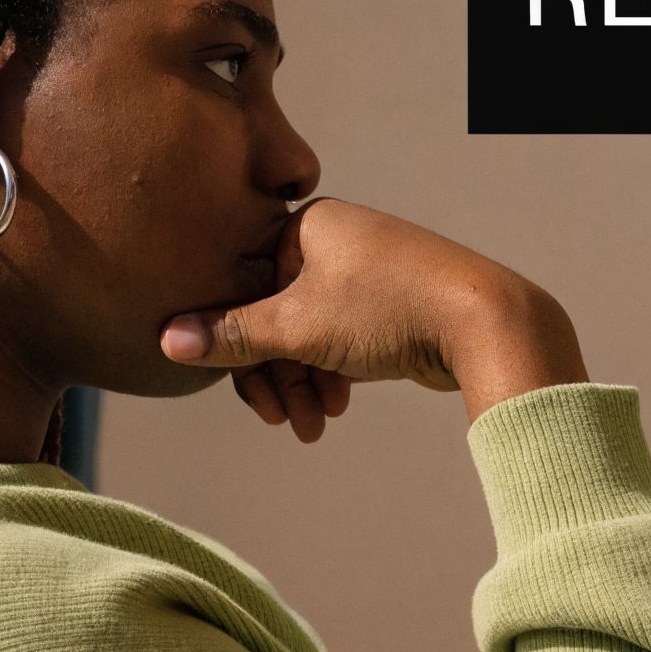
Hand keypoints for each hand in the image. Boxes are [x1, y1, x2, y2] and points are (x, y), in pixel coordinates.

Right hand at [159, 197, 589, 438]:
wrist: (484, 322)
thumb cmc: (390, 309)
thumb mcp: (298, 326)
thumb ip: (230, 335)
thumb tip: (166, 340)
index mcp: (305, 225)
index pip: (241, 286)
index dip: (233, 344)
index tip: (244, 393)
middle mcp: (333, 241)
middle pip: (272, 314)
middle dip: (276, 375)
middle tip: (285, 422)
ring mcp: (363, 272)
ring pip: (307, 334)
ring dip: (303, 384)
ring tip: (314, 426)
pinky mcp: (388, 303)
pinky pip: (338, 339)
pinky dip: (330, 375)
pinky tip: (336, 408)